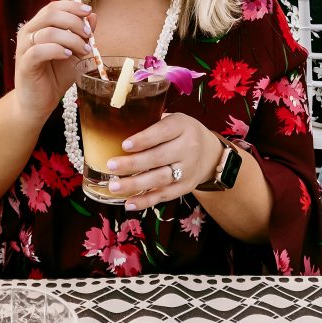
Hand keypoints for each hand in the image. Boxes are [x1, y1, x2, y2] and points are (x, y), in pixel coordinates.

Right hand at [14, 1, 95, 125]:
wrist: (39, 102)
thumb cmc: (55, 76)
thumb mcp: (74, 52)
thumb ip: (82, 35)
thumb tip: (93, 16)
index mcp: (38, 26)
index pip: (53, 7)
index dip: (71, 6)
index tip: (88, 11)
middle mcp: (28, 33)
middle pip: (50, 14)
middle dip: (74, 22)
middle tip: (89, 35)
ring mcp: (23, 48)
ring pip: (48, 32)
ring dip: (71, 39)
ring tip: (84, 51)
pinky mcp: (24, 64)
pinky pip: (39, 51)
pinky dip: (57, 50)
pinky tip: (68, 56)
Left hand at [104, 113, 222, 209]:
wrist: (210, 153)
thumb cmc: (181, 132)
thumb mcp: (173, 119)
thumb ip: (151, 122)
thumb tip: (116, 126)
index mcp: (182, 126)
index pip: (162, 132)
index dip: (144, 139)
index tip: (124, 145)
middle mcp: (188, 148)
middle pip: (158, 158)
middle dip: (133, 163)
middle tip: (111, 165)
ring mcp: (187, 170)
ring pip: (160, 179)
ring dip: (135, 184)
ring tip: (114, 185)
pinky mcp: (185, 188)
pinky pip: (163, 195)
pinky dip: (145, 201)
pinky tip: (128, 203)